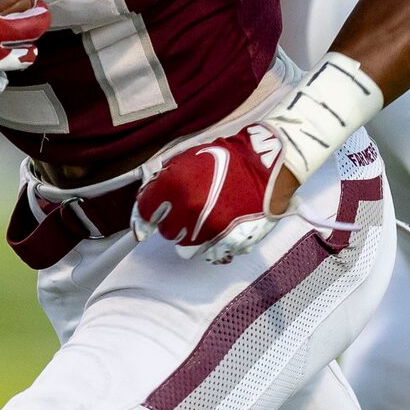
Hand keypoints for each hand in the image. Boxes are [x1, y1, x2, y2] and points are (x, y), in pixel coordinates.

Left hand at [136, 121, 298, 261]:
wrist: (265, 166)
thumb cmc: (229, 159)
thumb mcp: (189, 157)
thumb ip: (165, 179)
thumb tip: (149, 198)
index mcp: (175, 186)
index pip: (144, 211)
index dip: (146, 212)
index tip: (150, 214)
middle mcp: (188, 210)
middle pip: (165, 231)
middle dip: (172, 222)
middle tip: (187, 210)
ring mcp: (207, 229)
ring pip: (184, 246)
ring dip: (190, 235)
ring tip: (203, 220)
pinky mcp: (226, 242)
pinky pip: (208, 252)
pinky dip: (211, 244)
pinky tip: (218, 228)